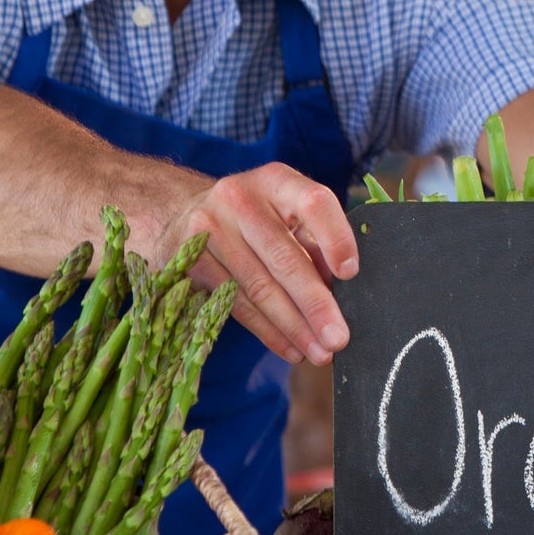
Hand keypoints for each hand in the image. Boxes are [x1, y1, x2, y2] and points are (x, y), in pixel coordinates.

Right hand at [153, 162, 358, 364]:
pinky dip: (268, 331)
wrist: (183, 216)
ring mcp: (209, 228)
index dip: (335, 238)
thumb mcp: (285, 217)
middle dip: (315, 305)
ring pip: (259, 287)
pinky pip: (236, 304)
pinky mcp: (189, 260)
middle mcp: (240, 198)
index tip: (351, 274)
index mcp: (276, 181)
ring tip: (319, 353)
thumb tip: (339, 292)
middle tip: (339, 338)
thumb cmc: (254, 220)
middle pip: (284, 258)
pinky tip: (290, 347)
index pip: (314, 202)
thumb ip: (313, 245)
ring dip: (294, 327)